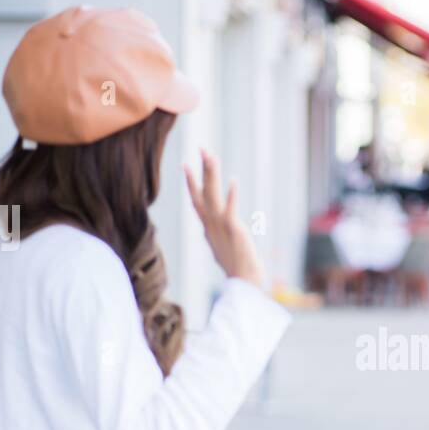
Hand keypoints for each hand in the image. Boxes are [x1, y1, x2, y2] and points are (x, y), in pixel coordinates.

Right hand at [184, 150, 263, 287]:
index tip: (186, 165)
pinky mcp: (233, 229)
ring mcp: (220, 226)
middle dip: (201, 169)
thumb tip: (211, 231)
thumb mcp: (220, 246)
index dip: (191, 182)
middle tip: (201, 149)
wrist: (242, 280)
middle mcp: (211, 224)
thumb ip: (216, 234)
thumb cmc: (234, 265)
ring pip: (213, 194)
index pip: (196, 200)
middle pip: (203, 191)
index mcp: (208, 226)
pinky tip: (233, 181)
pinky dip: (231, 195)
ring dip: (211, 174)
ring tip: (210, 156)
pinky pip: (230, 209)